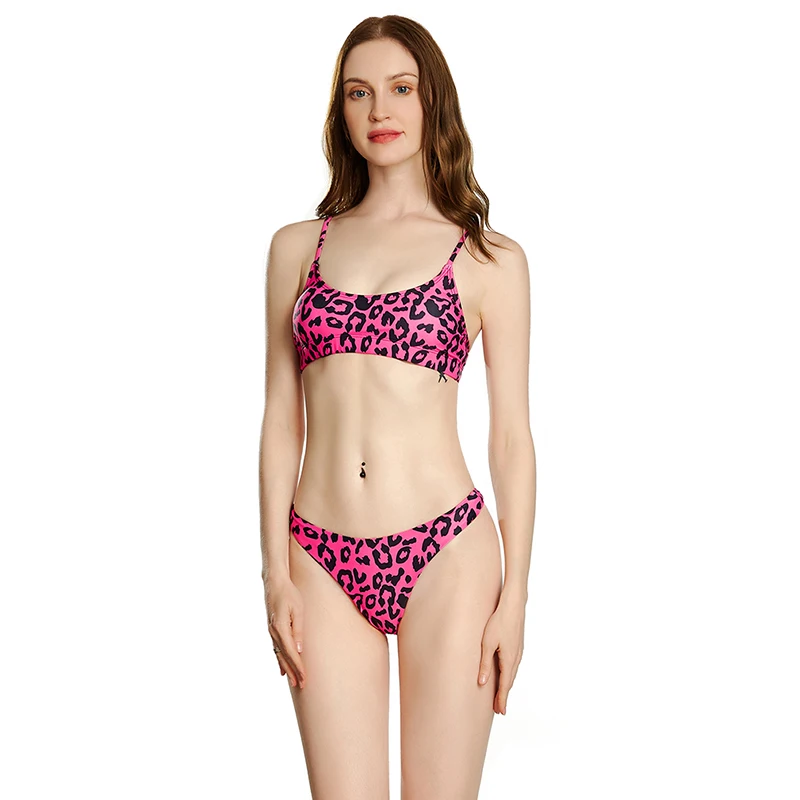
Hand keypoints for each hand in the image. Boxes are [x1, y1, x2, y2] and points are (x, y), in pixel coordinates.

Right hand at [265, 576, 305, 688]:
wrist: (274, 583)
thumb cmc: (289, 594)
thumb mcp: (298, 610)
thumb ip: (298, 630)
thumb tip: (299, 650)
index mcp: (280, 627)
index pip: (291, 652)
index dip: (298, 666)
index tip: (304, 678)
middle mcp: (274, 632)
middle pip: (284, 656)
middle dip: (293, 671)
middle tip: (301, 685)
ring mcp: (271, 631)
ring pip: (279, 654)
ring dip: (286, 668)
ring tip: (294, 681)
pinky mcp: (272, 629)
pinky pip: (276, 649)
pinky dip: (280, 660)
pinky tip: (282, 670)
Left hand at [477, 593, 525, 714]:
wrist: (513, 606)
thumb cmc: (499, 622)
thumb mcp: (487, 643)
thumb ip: (485, 664)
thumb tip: (482, 683)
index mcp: (509, 660)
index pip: (505, 685)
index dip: (502, 699)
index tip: (500, 712)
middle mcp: (516, 658)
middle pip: (510, 682)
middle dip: (504, 695)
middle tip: (499, 709)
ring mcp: (519, 652)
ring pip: (512, 674)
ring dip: (507, 686)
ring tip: (500, 695)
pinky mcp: (518, 646)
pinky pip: (513, 666)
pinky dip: (509, 675)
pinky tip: (505, 675)